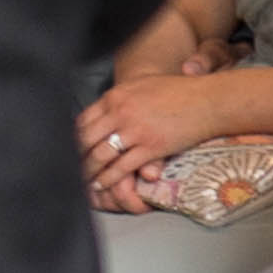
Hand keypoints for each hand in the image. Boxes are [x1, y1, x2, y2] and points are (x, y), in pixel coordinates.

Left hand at [77, 67, 231, 205]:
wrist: (207, 100)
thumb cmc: (177, 91)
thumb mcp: (141, 86)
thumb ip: (119, 99)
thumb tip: (103, 109)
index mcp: (115, 96)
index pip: (83, 120)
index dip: (72, 137)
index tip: (66, 149)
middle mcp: (120, 112)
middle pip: (86, 139)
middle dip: (74, 156)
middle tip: (65, 170)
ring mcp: (134, 131)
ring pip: (100, 155)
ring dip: (87, 171)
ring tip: (79, 181)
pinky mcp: (150, 147)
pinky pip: (122, 167)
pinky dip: (108, 179)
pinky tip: (99, 185)